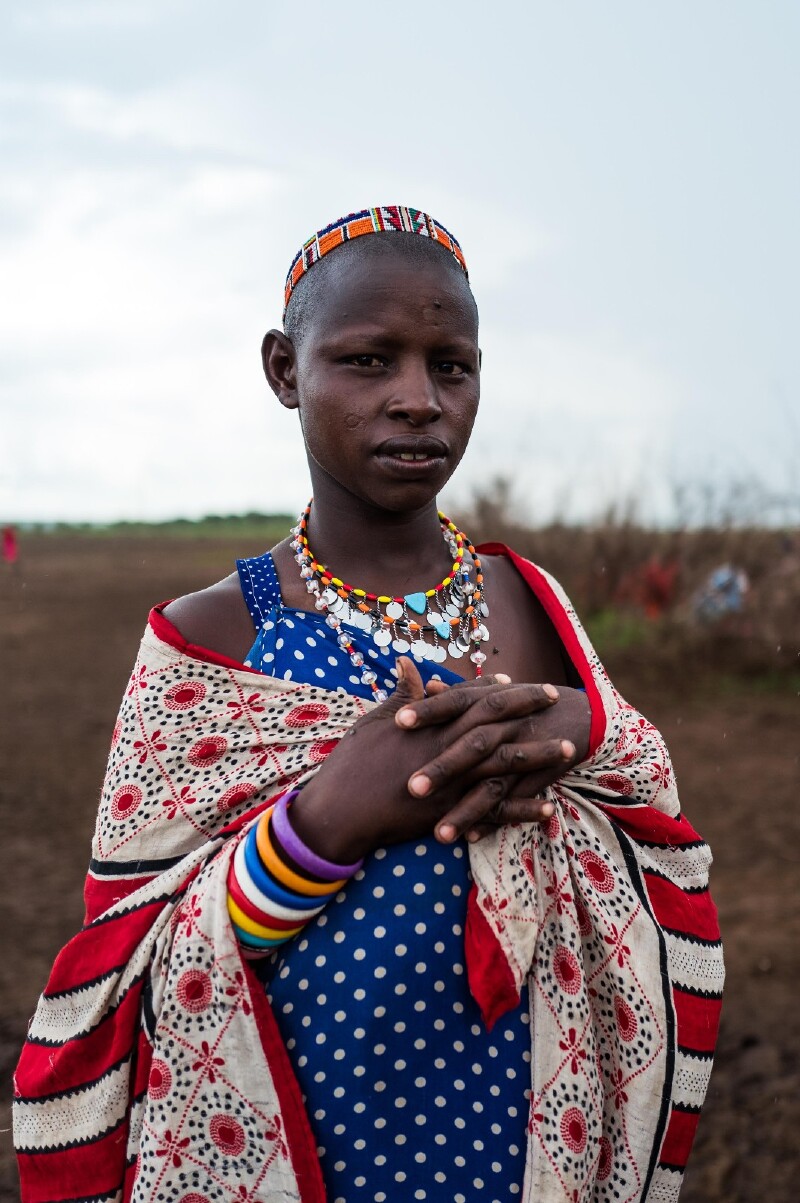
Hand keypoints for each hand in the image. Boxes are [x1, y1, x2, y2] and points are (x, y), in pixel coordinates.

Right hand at [289, 659, 563, 862]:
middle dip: (527, 708)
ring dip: (539, 756)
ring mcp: (453, 780)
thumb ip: (399, 695)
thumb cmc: (351, 765)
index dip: (493, 688)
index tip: (513, 680)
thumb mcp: (374, 722)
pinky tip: (549, 806)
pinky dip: (523, 809)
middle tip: (554, 697)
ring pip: (505, 764)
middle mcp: (447, 747)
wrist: (340, 811)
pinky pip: (496, 811)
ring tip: (569, 749)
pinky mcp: (452, 812)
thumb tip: (407, 663)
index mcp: (429, 724)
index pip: (469, 698)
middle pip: (496, 722)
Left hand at [393, 678, 591, 842]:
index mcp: (490, 701)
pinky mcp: (536, 779)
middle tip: (411, 788)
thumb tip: (422, 684)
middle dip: (444, 768)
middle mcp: (506, 727)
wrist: (577, 714)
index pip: (456, 702)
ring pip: (492, 784)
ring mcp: (523, 754)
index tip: (398, 721)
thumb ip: (456, 694)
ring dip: (466, 810)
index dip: (429, 710)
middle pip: (472, 746)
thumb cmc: (522, 704)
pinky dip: (493, 821)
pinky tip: (470, 839)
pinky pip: (513, 804)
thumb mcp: (493, 693)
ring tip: (438, 835)